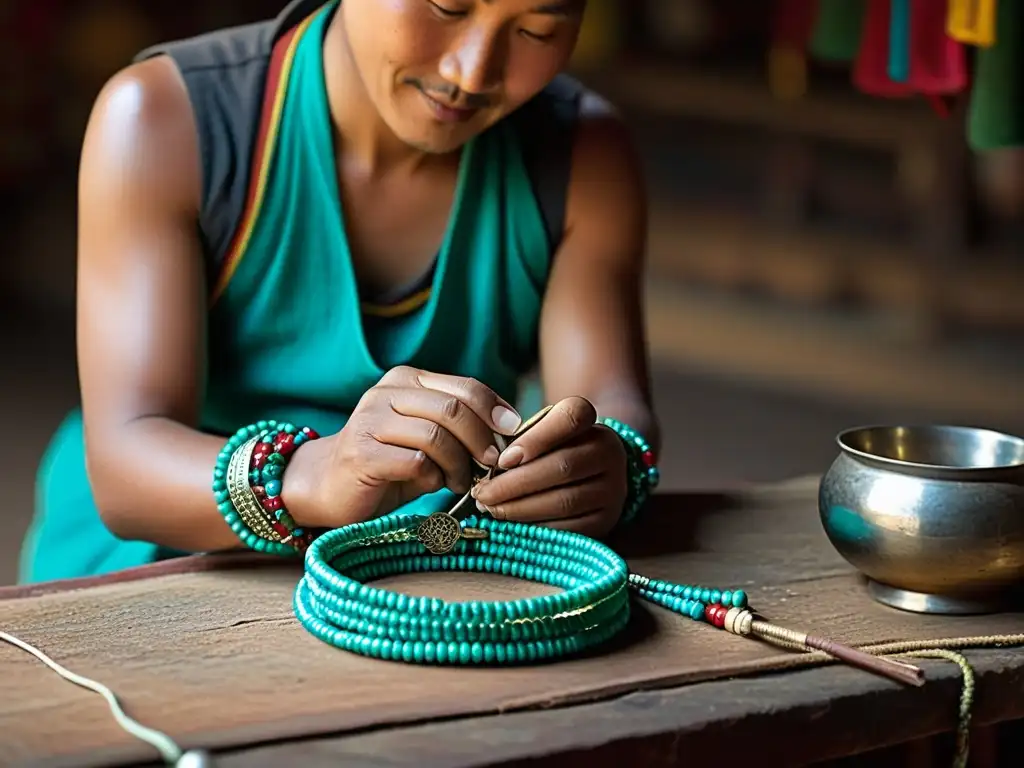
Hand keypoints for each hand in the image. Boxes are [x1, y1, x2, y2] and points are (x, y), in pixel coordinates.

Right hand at [284, 366, 521, 527]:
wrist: (327, 485)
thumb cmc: (389, 462)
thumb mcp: (427, 436)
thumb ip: (458, 426)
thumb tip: (509, 431)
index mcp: (407, 380)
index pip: (464, 387)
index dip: (495, 409)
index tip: (513, 431)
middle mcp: (386, 393)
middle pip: (453, 409)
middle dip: (481, 440)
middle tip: (490, 464)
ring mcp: (370, 421)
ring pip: (436, 436)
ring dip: (458, 465)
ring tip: (459, 482)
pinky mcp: (362, 453)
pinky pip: (415, 462)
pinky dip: (433, 477)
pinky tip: (431, 485)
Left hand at [471, 397, 627, 537]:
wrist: (587, 473)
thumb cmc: (550, 449)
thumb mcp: (539, 433)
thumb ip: (520, 441)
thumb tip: (489, 469)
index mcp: (591, 421)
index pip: (570, 418)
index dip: (536, 438)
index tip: (503, 459)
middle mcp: (610, 452)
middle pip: (563, 466)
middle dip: (515, 483)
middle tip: (483, 493)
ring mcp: (613, 488)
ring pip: (565, 501)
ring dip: (521, 508)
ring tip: (491, 509)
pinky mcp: (607, 520)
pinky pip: (570, 528)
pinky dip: (537, 528)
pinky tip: (512, 525)